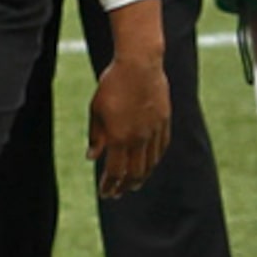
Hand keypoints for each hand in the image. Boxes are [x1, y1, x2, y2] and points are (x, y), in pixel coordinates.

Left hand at [87, 53, 171, 197]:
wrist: (140, 63)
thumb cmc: (112, 84)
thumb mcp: (96, 110)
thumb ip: (96, 136)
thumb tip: (92, 157)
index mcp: (119, 137)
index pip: (115, 172)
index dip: (109, 185)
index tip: (105, 193)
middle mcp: (139, 138)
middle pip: (134, 173)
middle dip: (124, 186)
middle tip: (118, 193)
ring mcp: (154, 130)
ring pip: (150, 163)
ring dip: (141, 177)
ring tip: (133, 184)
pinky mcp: (164, 121)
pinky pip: (161, 147)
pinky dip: (154, 160)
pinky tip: (150, 163)